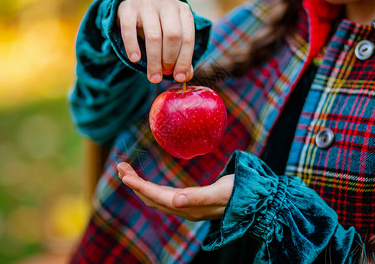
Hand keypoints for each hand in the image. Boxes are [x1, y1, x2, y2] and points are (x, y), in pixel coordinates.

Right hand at [117, 0, 194, 83]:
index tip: (179, 77)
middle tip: (164, 74)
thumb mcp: (172, 38)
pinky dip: (132, 47)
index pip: (188, 38)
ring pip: (154, 36)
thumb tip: (185, 77)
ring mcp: (147, 4)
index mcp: (183, 10)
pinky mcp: (128, 7)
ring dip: (154, 60)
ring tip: (153, 76)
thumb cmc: (159, 26)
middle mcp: (167, 3)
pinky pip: (129, 30)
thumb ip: (181, 56)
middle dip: (169, 60)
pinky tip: (135, 59)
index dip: (184, 61)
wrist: (135, 7)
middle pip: (172, 36)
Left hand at [117, 162, 233, 220]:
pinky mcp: (190, 202)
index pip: (157, 196)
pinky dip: (151, 188)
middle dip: (134, 183)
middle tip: (120, 166)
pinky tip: (147, 183)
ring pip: (156, 198)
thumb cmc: (239, 193)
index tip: (124, 174)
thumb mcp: (220, 192)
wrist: (254, 201)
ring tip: (127, 171)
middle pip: (151, 198)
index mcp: (189, 206)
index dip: (139, 186)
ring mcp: (186, 207)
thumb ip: (198, 197)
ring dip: (140, 185)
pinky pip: (164, 197)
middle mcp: (184, 208)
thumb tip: (175, 201)